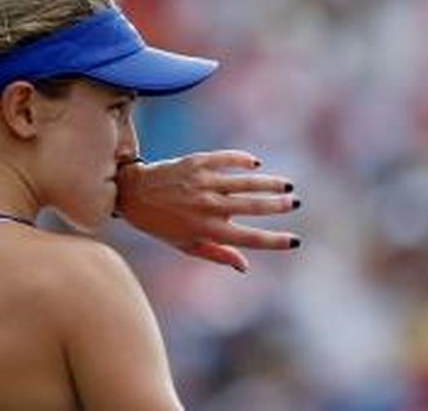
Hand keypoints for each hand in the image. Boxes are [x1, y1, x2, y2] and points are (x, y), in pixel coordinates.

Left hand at [114, 151, 300, 272]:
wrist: (133, 194)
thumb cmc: (161, 224)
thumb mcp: (186, 245)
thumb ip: (217, 255)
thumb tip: (246, 267)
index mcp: (207, 230)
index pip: (249, 239)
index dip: (274, 241)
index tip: (294, 241)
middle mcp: (207, 207)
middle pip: (252, 207)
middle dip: (278, 206)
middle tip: (294, 203)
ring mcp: (202, 183)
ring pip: (245, 182)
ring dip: (269, 183)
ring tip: (287, 185)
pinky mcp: (196, 163)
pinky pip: (226, 159)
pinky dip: (243, 160)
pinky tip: (256, 163)